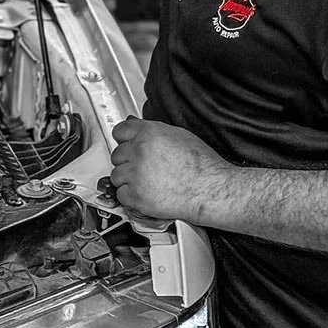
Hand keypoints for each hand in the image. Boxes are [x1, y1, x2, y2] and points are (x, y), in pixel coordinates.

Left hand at [110, 116, 231, 224]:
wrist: (211, 190)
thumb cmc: (202, 166)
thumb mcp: (180, 136)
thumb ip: (154, 132)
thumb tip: (140, 129)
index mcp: (149, 133)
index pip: (119, 131)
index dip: (123, 140)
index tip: (124, 145)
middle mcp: (139, 151)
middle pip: (116, 155)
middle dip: (127, 162)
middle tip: (142, 168)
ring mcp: (136, 174)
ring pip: (116, 175)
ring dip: (127, 180)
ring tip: (146, 182)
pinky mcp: (136, 195)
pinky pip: (121, 195)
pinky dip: (130, 197)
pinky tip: (145, 194)